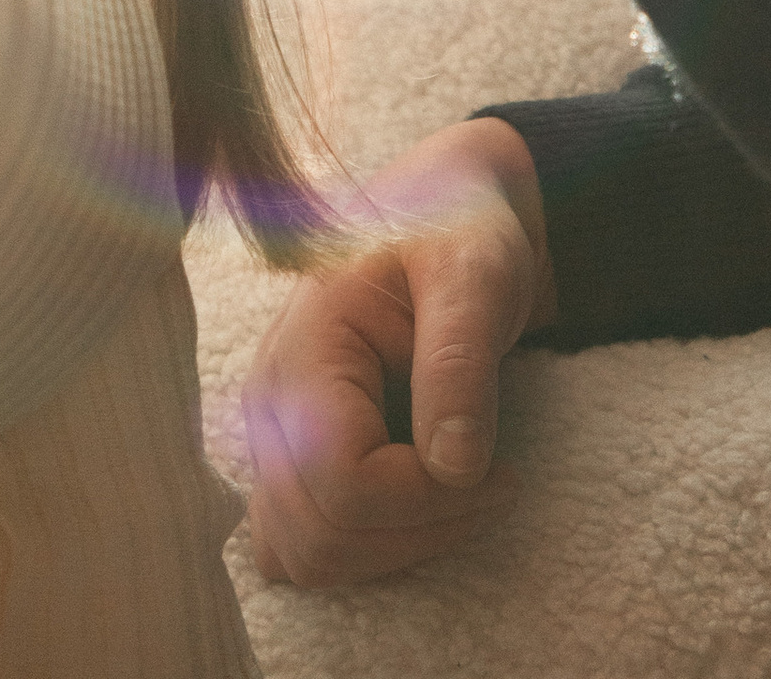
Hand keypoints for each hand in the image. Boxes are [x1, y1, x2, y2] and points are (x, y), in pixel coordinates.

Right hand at [244, 117, 552, 587]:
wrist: (453, 214)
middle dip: (419, 532)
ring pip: (304, 555)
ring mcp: (273, 434)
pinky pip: (300, 545)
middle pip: (318, 533)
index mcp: (303, 347)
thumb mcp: (477, 273)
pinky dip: (362, 552)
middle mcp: (269, 399)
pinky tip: (419, 511)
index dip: (425, 502)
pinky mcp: (290, 457)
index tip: (501, 473)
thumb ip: (459, 362)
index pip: (343, 482)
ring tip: (462, 497)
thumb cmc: (463, 233)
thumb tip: (451, 468)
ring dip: (392, 553)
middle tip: (495, 486)